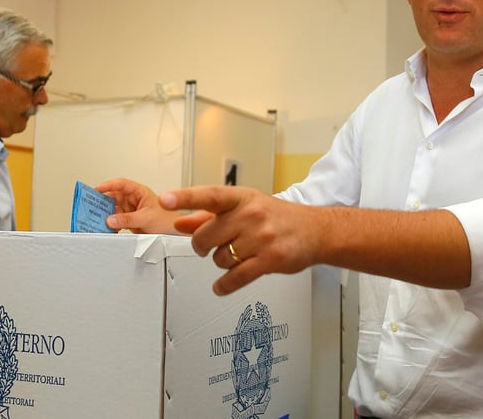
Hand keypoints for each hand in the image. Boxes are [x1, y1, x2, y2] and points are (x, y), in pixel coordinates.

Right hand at [95, 178, 182, 234]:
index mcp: (140, 192)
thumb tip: (111, 219)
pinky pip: (117, 221)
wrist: (175, 234)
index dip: (108, 185)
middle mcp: (134, 200)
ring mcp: (132, 211)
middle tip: (91, 207)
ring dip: (106, 215)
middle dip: (103, 202)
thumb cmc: (168, 220)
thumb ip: (127, 219)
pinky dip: (111, 224)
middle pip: (114, 197)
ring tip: (97, 220)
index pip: (121, 184)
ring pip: (114, 210)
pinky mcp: (131, 221)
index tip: (96, 189)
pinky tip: (107, 228)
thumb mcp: (146, 218)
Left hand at [161, 185, 320, 295]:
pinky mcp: (270, 260)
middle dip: (202, 245)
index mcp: (242, 198)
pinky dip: (224, 285)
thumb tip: (180, 223)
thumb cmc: (276, 217)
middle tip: (208, 245)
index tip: (166, 200)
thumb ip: (208, 215)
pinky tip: (221, 286)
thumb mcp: (244, 207)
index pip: (209, 196)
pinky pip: (236, 278)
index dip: (185, 198)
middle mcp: (251, 215)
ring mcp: (261, 237)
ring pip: (220, 259)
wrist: (316, 230)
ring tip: (236, 254)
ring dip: (221, 261)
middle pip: (206, 236)